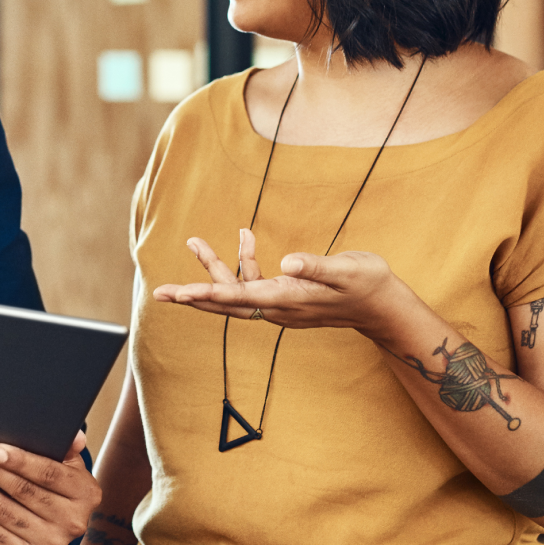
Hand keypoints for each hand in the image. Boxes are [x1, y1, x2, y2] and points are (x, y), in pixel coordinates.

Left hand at [0, 432, 101, 544]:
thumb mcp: (68, 464)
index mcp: (85, 494)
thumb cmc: (57, 482)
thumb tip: (73, 434)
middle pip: (24, 493)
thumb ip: (66, 447)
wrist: (56, 522)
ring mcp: (50, 543)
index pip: (50, 474)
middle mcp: (72, 522)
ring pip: (5, 513)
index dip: (21, 461)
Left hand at [152, 230, 412, 339]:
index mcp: (289, 300)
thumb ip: (317, 265)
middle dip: (193, 295)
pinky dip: (244, 261)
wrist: (383, 306)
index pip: (240, 299)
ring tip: (194, 241)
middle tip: (160, 293)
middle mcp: (278, 307)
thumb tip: (289, 262)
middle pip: (226, 303)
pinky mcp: (285, 297)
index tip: (181, 293)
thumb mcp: (347, 269)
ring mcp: (280, 305)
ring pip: (237, 290)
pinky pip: (254, 282)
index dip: (209, 294)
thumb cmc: (368, 284)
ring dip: (215, 267)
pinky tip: (245, 236)